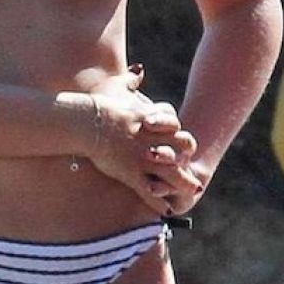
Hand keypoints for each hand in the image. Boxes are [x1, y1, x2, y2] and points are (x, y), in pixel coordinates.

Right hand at [84, 71, 198, 213]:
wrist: (88, 121)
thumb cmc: (101, 104)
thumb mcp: (120, 88)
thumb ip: (131, 81)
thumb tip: (137, 71)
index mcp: (153, 120)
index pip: (178, 128)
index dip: (182, 138)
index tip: (185, 146)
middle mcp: (155, 139)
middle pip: (184, 149)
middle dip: (189, 160)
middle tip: (194, 167)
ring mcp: (145, 157)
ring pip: (174, 174)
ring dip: (184, 184)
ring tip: (192, 192)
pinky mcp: (132, 173)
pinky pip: (151, 192)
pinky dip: (159, 203)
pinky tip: (165, 212)